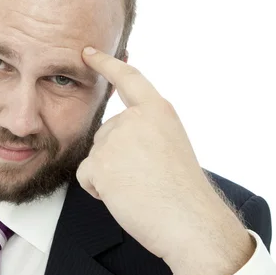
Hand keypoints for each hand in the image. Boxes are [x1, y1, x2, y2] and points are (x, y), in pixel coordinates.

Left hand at [76, 46, 248, 274]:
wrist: (190, 222)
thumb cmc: (183, 193)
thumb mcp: (169, 146)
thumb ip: (143, 133)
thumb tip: (109, 139)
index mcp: (158, 111)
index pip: (129, 79)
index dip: (106, 64)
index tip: (87, 52)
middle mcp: (134, 119)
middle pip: (104, 135)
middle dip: (115, 159)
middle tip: (146, 178)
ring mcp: (116, 139)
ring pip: (95, 157)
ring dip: (109, 176)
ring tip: (139, 188)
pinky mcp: (100, 163)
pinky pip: (86, 176)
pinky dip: (99, 190)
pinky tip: (123, 196)